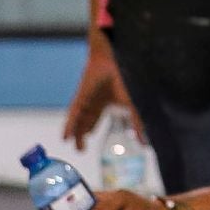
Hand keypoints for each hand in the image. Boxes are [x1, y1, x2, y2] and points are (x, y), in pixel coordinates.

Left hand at [62, 31, 138, 151]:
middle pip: (85, 120)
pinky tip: (66, 137)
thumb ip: (137, 123)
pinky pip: (73, 115)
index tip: (90, 139)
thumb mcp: (133, 105)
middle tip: (81, 148)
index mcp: (105, 100)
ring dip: (75, 133)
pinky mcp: (80, 97)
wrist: (117, 61)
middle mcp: (93, 100)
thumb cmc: (126, 79)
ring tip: (74, 145)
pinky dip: (69, 127)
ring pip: (78, 120)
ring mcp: (86, 99)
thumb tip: (143, 142)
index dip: (92, 128)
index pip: (96, 118)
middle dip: (81, 134)